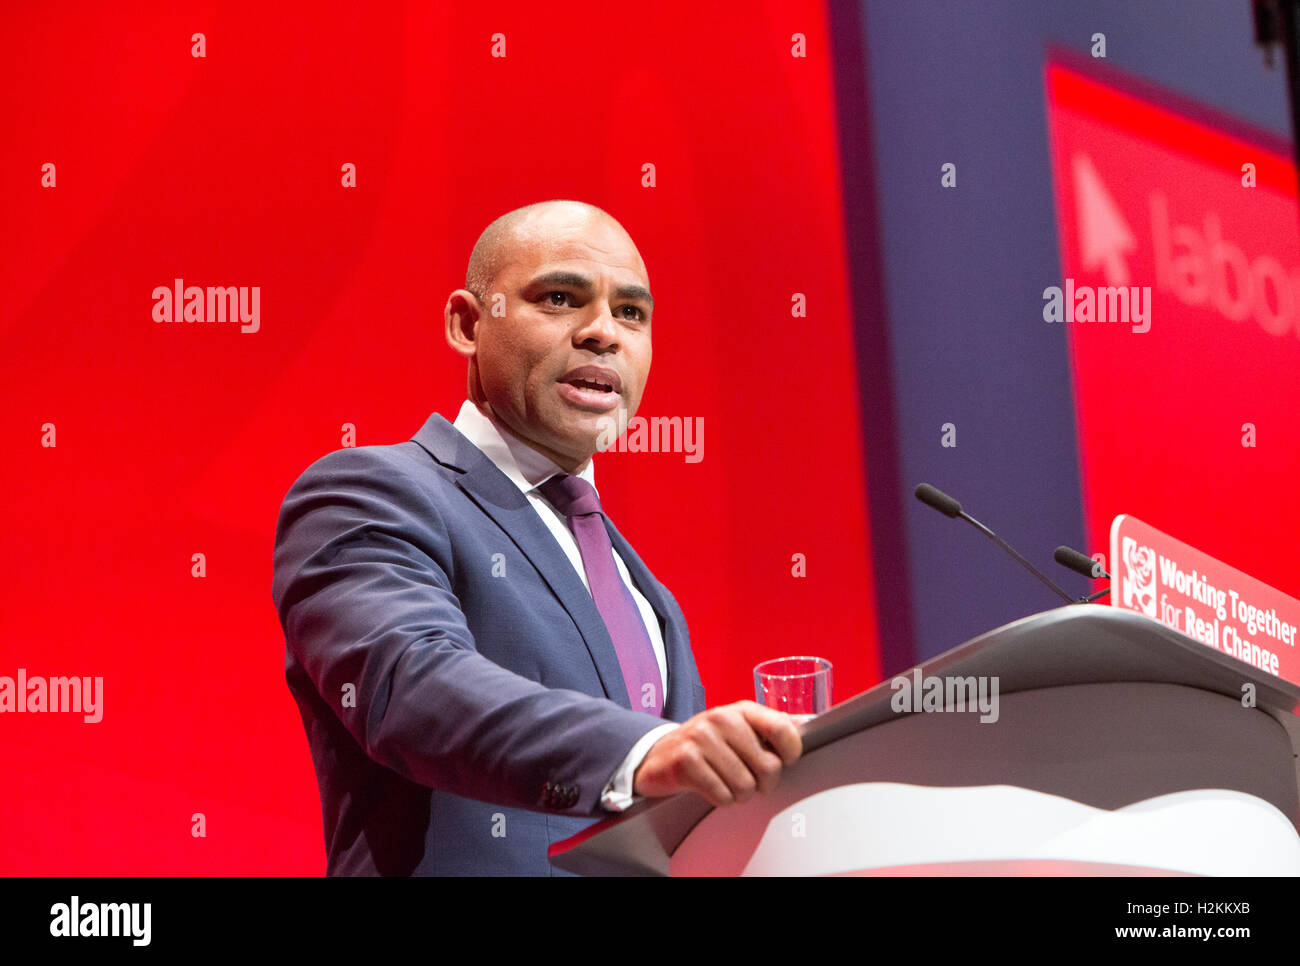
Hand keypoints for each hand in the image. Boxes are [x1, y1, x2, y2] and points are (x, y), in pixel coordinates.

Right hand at [632, 701, 802, 806]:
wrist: (660, 754)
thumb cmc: (710, 744)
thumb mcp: (742, 728)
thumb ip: (775, 725)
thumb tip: (812, 722)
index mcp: (743, 710)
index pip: (784, 730)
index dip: (790, 754)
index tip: (781, 760)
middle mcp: (723, 718)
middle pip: (769, 767)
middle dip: (762, 783)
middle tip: (746, 777)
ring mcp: (702, 738)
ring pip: (746, 786)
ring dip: (738, 793)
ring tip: (724, 780)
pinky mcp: (686, 761)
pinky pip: (722, 795)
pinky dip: (720, 798)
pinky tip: (710, 786)